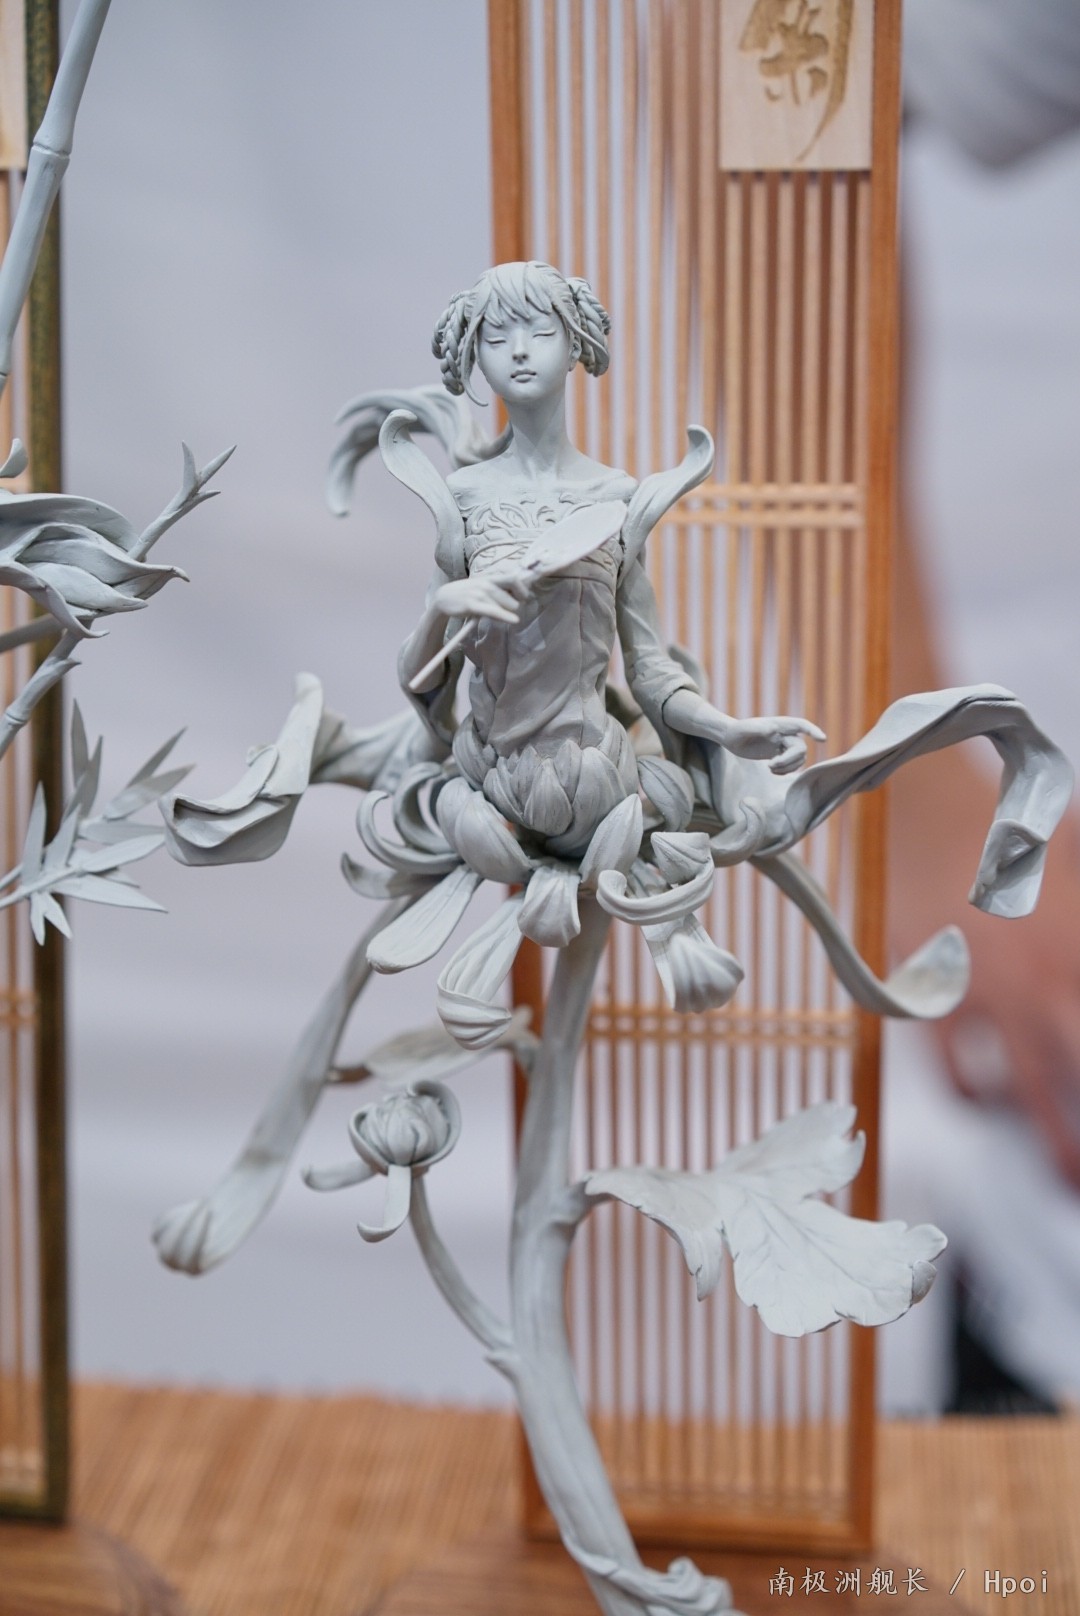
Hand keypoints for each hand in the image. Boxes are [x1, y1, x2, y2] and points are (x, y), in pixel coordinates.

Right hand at [432, 569, 528, 625]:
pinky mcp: (472, 604)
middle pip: (512, 594)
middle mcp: (485, 583)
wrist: (443, 598)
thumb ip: (497, 589)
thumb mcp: (482, 587)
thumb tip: (516, 596)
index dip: (522, 589)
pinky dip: (505, 616)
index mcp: (490, 578)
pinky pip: (493, 611)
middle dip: (515, 604)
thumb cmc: (466, 594)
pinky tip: (514, 620)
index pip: (513, 578)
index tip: (523, 598)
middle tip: (511, 610)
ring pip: (504, 604)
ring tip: (506, 617)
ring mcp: (478, 593)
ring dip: (508, 612)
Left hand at [720, 715, 826, 773]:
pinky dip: (784, 771)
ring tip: (769, 768)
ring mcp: (783, 744)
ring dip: (787, 767)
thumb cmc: (736, 730)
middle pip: (801, 749)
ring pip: (799, 759)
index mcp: (780, 724)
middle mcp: (784, 734)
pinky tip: (772, 770)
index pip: (801, 725)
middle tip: (770, 765)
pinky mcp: (779, 754)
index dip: (813, 731)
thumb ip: (759, 728)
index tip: (822, 740)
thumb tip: (774, 730)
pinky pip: (791, 765)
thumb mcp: (745, 728)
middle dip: (789, 760)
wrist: (730, 737)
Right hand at [891, 758, 1079, 1188]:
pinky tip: (985, 1098)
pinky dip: (972, 1092)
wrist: (918, 812)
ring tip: (1064, 1174)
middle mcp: (1043, 983)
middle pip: (1075, 1079)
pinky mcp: (935, 1001)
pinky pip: (955, 1073)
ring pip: (1025, 1093)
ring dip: (1047, 1140)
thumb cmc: (1002, 831)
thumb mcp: (1072, 862)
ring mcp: (988, 998)